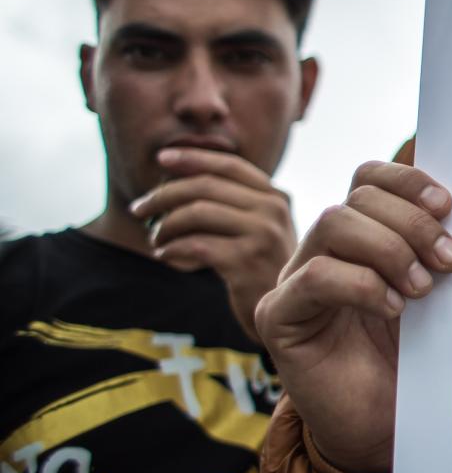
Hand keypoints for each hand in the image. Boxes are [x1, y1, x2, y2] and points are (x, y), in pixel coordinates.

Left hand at [130, 147, 297, 341]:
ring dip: (164, 225)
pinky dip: (171, 249)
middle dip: (163, 194)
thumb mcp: (261, 231)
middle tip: (139, 209)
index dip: (193, 158)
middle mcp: (273, 210)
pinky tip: (164, 256)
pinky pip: (194, 245)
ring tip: (155, 239)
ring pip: (196, 212)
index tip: (161, 158)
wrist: (291, 315)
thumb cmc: (266, 272)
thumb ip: (235, 206)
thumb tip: (178, 179)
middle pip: (206, 186)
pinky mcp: (247, 262)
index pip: (229, 165)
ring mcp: (263, 235)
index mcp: (276, 197)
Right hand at [253, 161, 451, 472]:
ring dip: (389, 250)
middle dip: (412, 223)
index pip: (368, 181)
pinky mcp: (279, 317)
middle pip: (356, 199)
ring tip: (420, 289)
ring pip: (334, 224)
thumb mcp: (430, 298)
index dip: (406, 181)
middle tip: (449, 260)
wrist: (378, 427)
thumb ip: (433, 255)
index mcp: (357, 239)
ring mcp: (294, 281)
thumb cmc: (405, 362)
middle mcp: (320, 252)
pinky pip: (315, 276)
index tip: (446, 205)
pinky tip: (391, 309)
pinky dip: (362, 285)